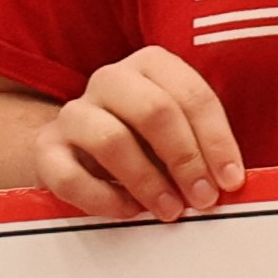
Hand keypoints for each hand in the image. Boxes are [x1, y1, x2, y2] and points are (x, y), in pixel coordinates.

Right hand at [28, 46, 244, 223]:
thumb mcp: (176, 135)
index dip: (216, 139)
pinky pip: (70, 175)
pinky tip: (128, 211)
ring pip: (110, 139)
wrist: (75, 149)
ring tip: (169, 210)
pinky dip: (104, 199)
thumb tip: (230, 182)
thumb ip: (203, 150)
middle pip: (153, 110)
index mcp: (150, 66)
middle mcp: (110, 80)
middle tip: (203, 198)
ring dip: (148, 181)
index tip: (231, 180)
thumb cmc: (142, 143)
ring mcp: (74, 112)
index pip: (191, 94)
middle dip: (185, 159)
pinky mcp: (46, 149)